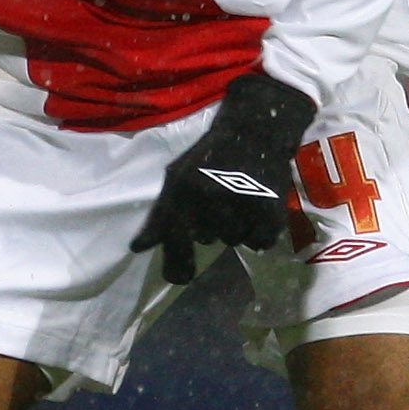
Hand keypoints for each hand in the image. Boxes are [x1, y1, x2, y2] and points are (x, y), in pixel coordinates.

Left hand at [129, 71, 316, 284]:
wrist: (255, 131)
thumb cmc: (210, 155)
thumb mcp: (176, 176)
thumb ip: (158, 215)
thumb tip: (138, 248)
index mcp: (184, 191)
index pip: (175, 240)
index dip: (176, 265)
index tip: (180, 278)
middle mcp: (211, 200)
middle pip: (206, 240)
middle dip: (210, 227)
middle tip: (218, 201)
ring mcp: (242, 206)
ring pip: (233, 240)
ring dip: (234, 228)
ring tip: (237, 200)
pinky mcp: (269, 210)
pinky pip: (258, 242)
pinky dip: (257, 233)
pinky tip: (254, 209)